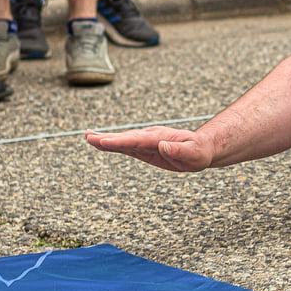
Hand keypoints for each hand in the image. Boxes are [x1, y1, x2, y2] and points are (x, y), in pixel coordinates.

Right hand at [85, 124, 216, 171]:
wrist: (201, 147)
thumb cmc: (199, 152)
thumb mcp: (194, 154)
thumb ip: (180, 151)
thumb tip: (163, 147)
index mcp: (160, 138)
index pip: (137, 140)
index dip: (121, 141)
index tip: (105, 141)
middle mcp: (150, 137)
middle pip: (126, 138)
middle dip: (108, 139)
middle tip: (89, 137)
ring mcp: (146, 141)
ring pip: (124, 140)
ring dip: (106, 139)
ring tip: (88, 137)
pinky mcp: (145, 147)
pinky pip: (126, 145)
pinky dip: (113, 143)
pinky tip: (101, 142)